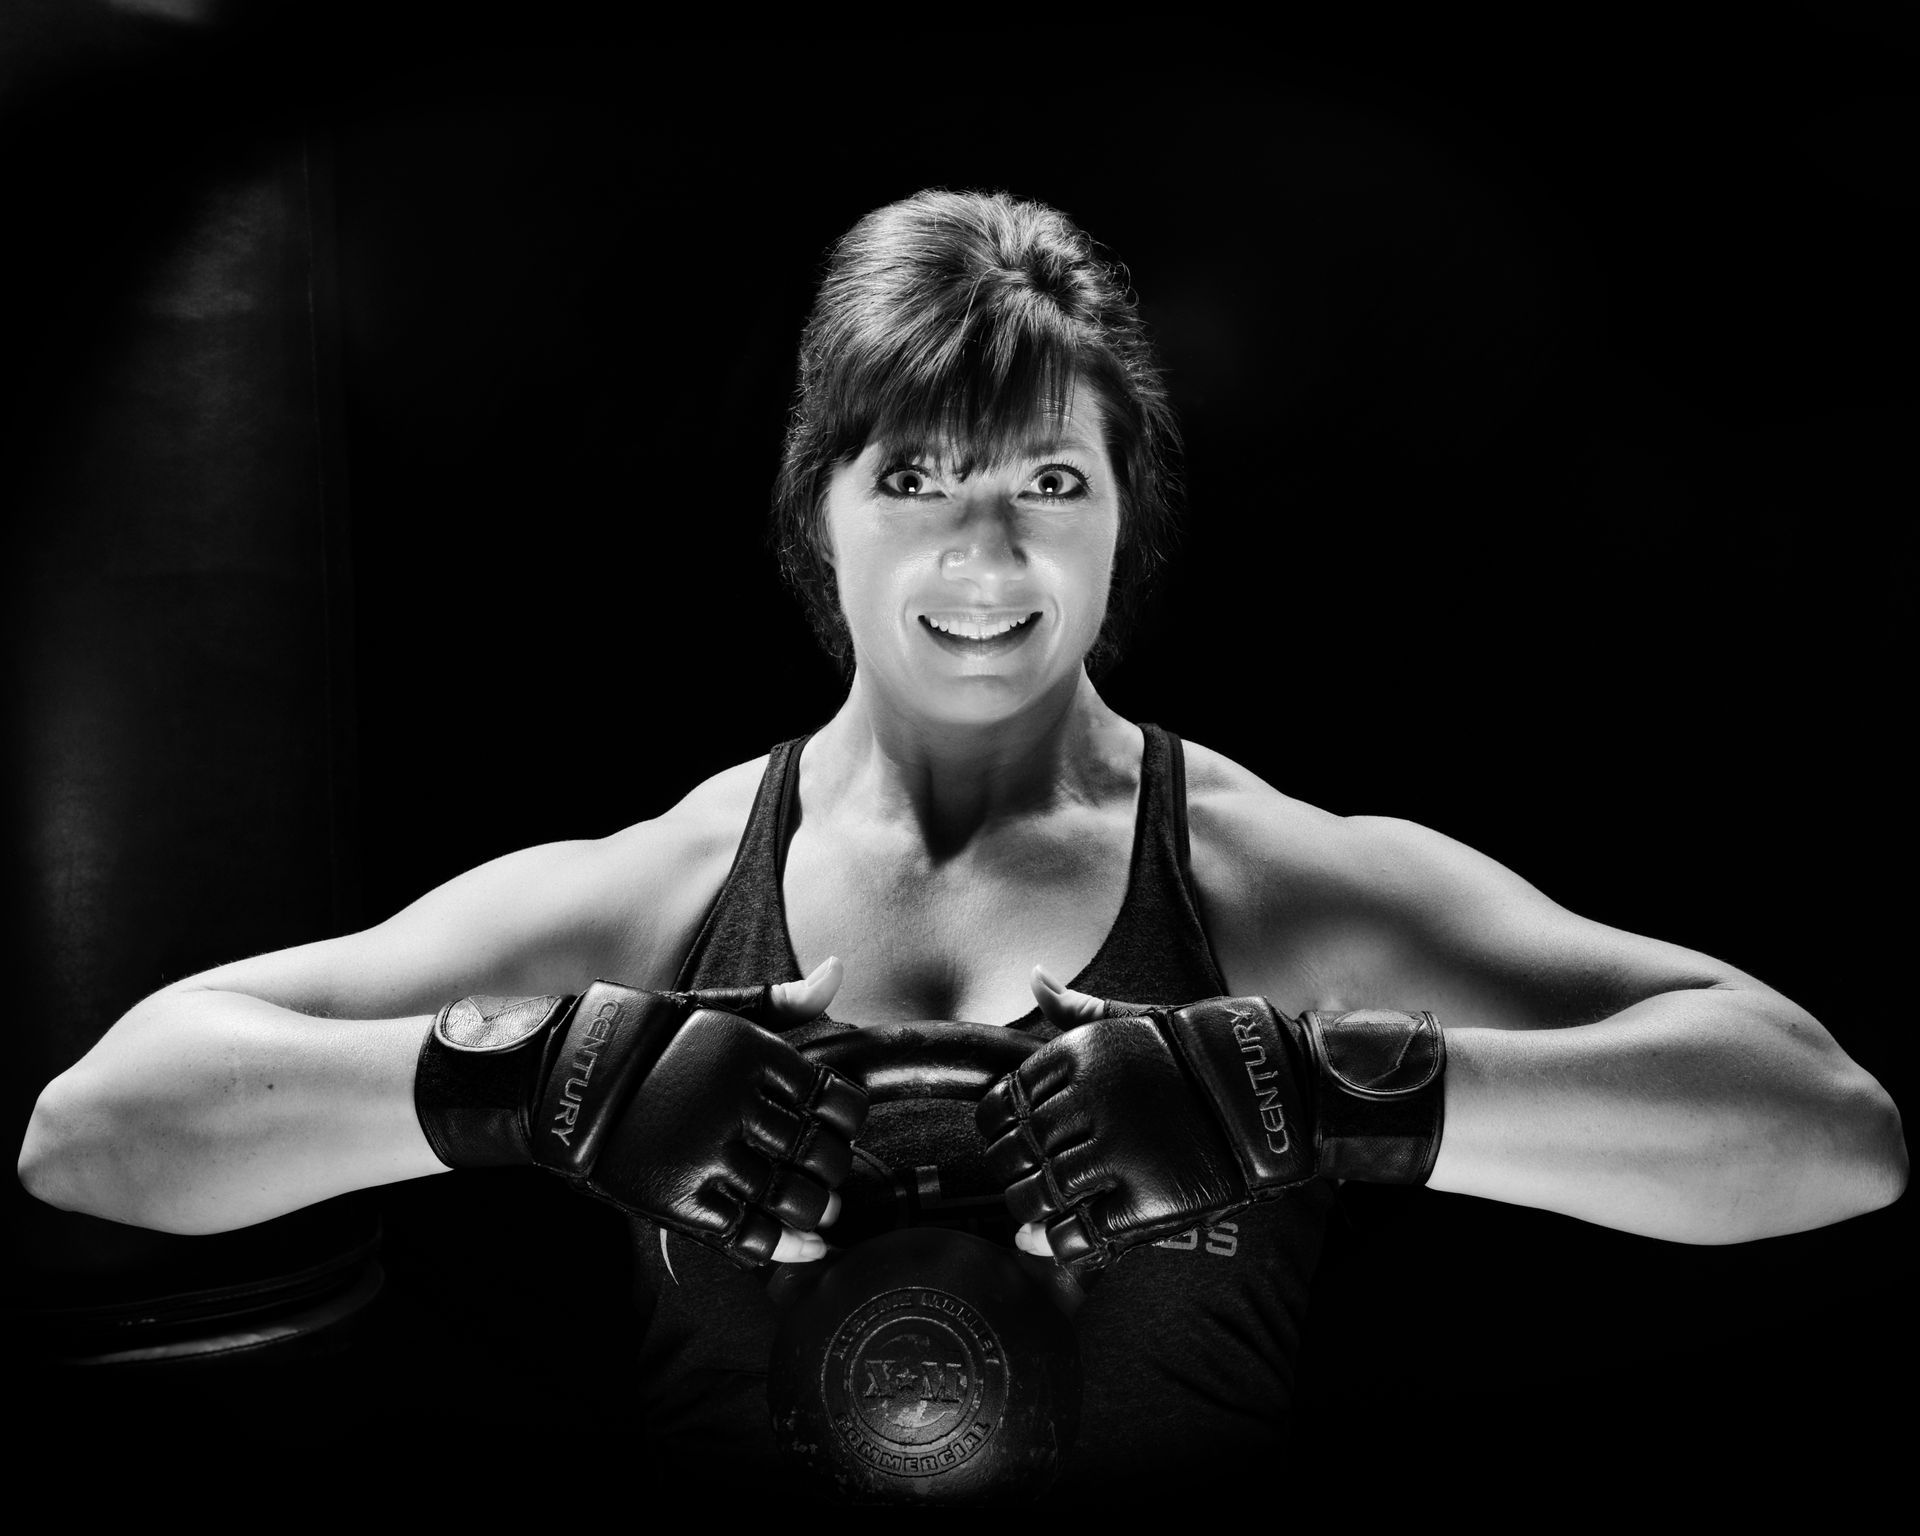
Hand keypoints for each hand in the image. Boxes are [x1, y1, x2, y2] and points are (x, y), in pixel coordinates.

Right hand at [415, 957, 866, 1266]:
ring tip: (816, 1208)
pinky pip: (751, 1236)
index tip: (837, 1125)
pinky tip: (797, 1244)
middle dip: (834, 1169)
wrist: (556, 1081)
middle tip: (831, 1173)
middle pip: (821, 1154)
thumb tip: (837, 970)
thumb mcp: (709, 1006)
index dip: (847, 1119)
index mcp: (752, 1053)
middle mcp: (737, 1104)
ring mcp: (709, 1155)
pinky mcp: (680, 1200)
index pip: (837, 1099)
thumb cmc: (642, 1041)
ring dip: (816, 1209)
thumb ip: (779, 1000)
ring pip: (794, 1199)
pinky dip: (783, 1246)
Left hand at [980, 967, 1444, 1272]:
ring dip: (1031, 1209)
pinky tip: (1072, 1234)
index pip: (1005, 1102)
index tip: (1008, 1138)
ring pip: (1040, 1194)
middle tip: (1022, 1180)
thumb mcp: (1145, 1016)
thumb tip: (1034, 975)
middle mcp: (1092, 1100)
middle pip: (1016, 1151)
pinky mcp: (1151, 1199)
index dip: (997, 1127)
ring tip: (1043, 1211)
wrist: (1285, 1088)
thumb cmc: (1211, 1051)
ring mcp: (1120, 1151)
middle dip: (1011, 1171)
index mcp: (1083, 1054)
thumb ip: (1083, 1008)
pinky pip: (1081, 1234)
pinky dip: (1065, 1242)